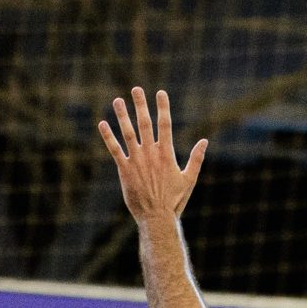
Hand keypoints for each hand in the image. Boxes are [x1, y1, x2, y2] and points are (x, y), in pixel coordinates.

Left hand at [100, 88, 207, 223]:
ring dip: (122, 116)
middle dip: (141, 105)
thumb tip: (204, 141)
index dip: (163, 107)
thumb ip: (196, 159)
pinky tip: (102, 124)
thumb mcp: (189, 179)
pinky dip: (108, 136)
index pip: (165, 124)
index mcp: (167, 154)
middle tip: (136, 89)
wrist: (157, 218)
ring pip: (128, 133)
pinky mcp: (124, 170)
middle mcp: (151, 154)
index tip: (160, 93)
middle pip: (145, 123)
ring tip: (117, 100)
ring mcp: (136, 161)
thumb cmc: (174, 201)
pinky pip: (114, 150)